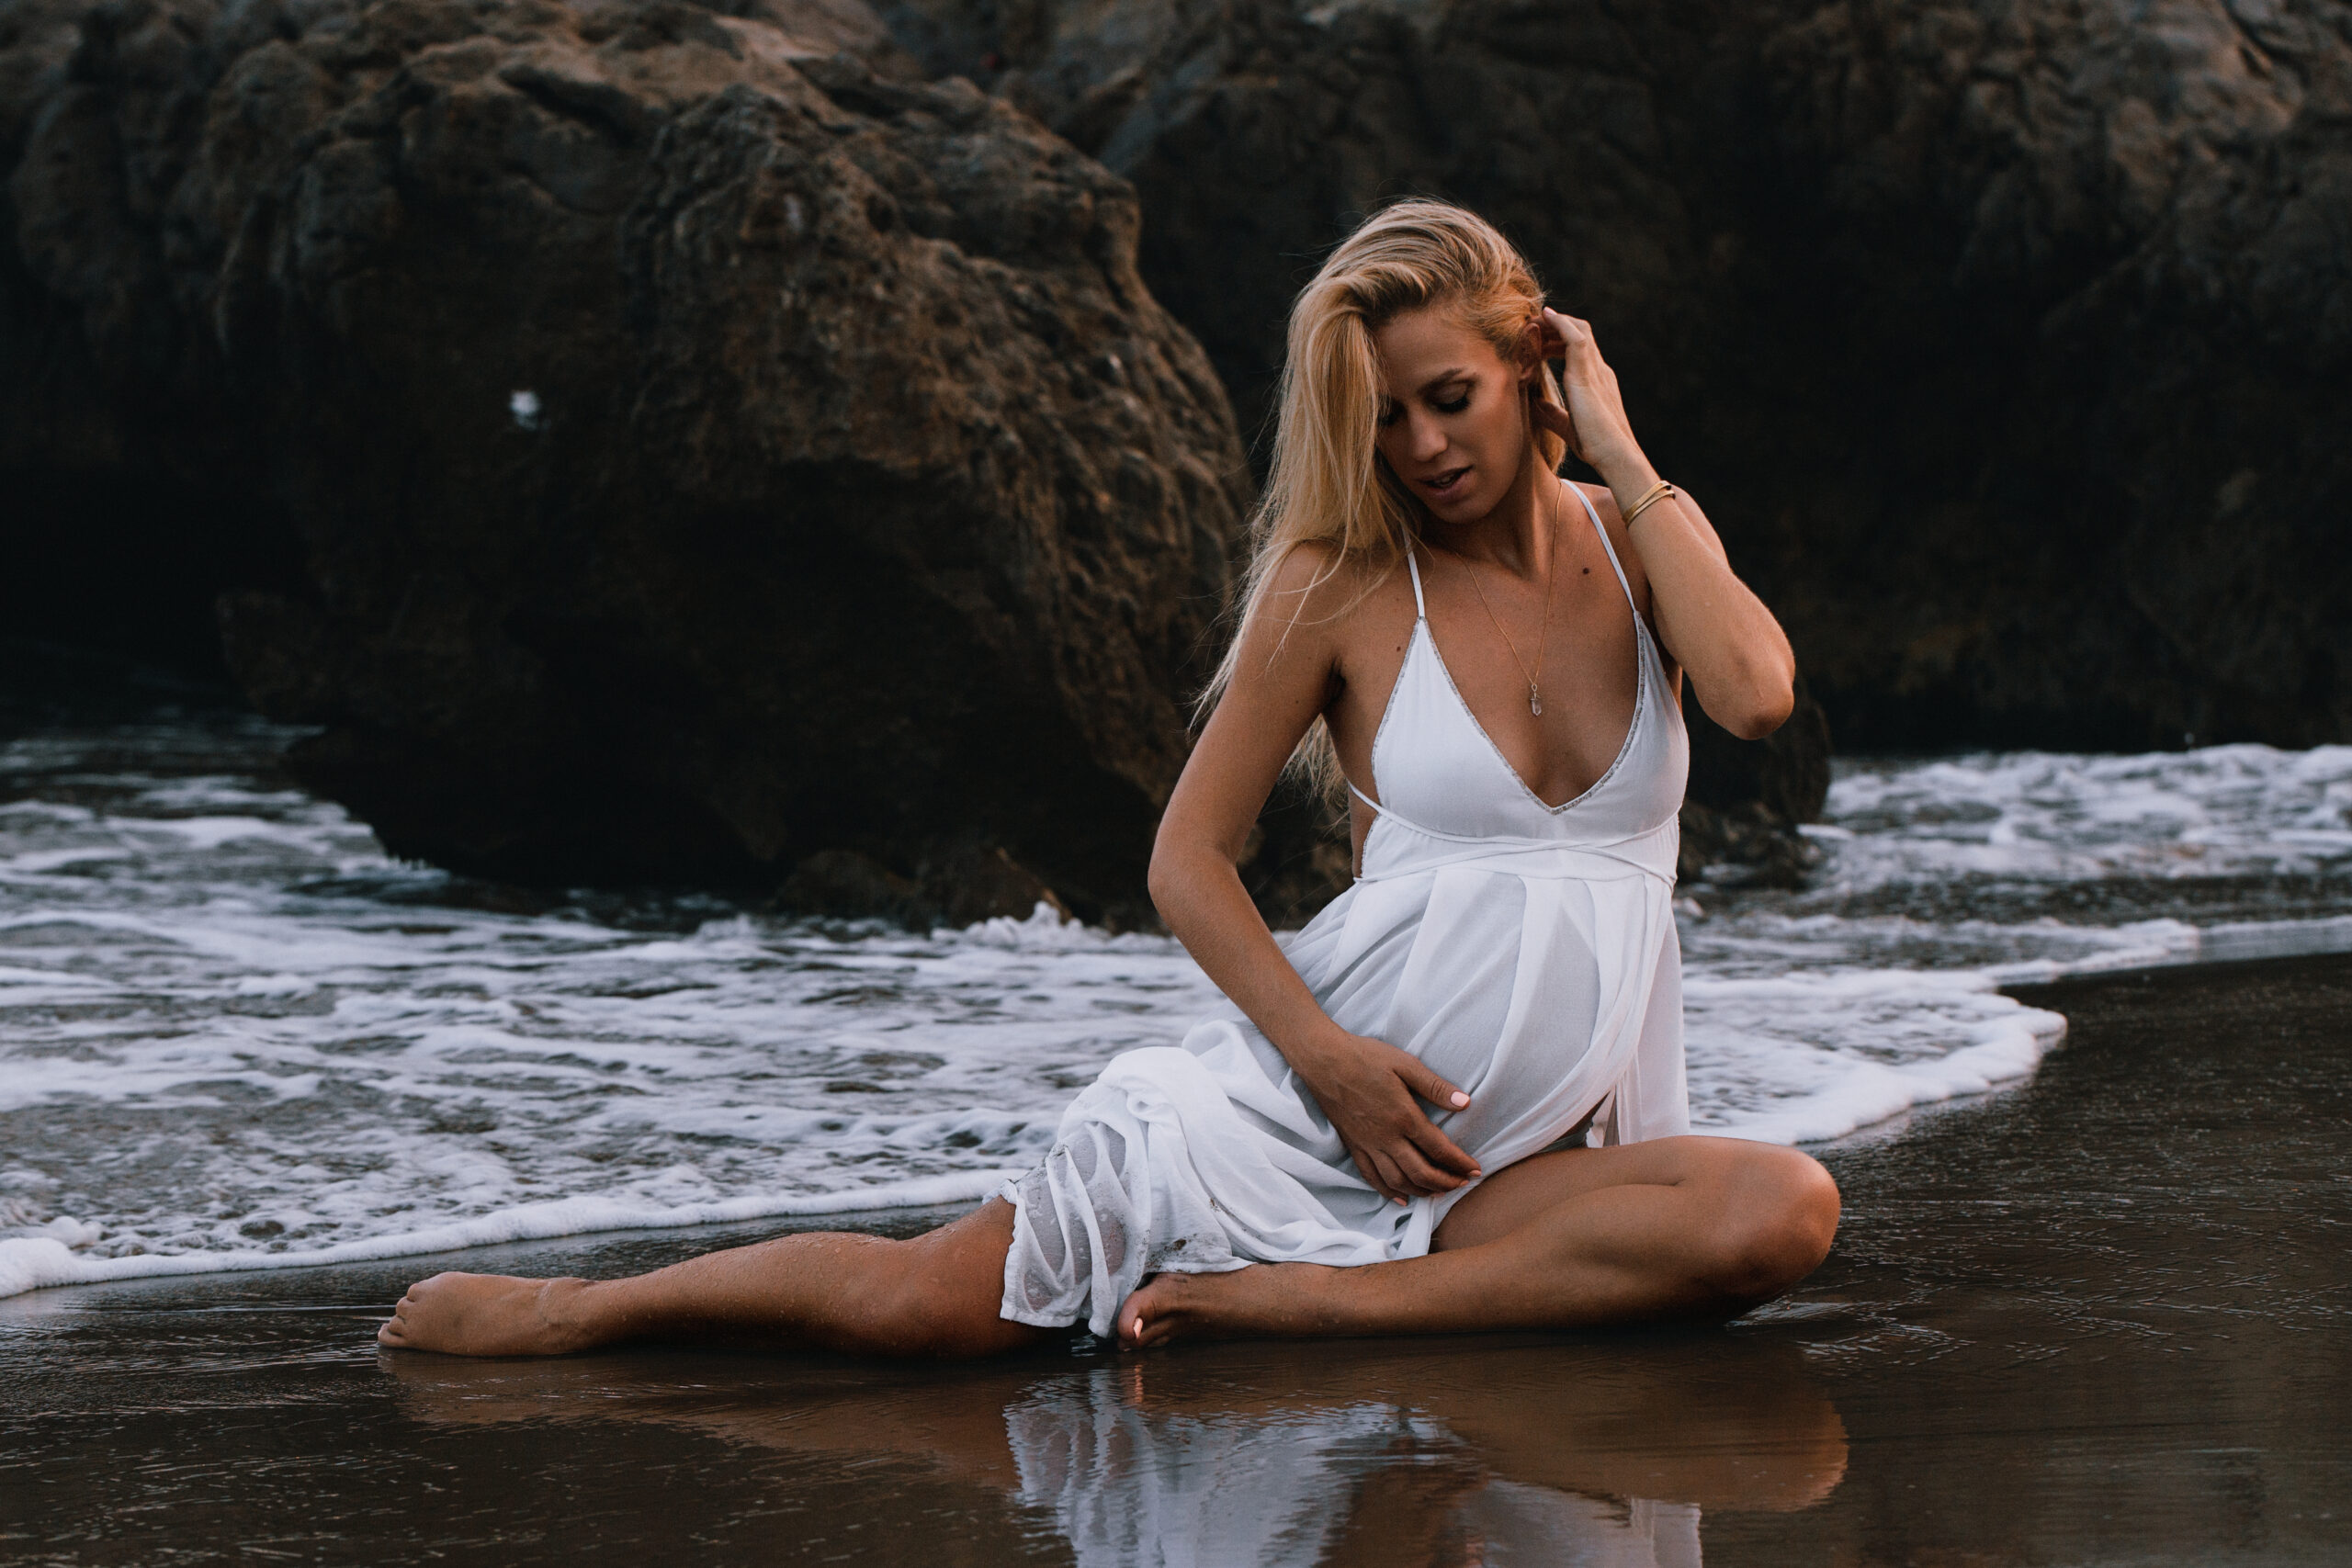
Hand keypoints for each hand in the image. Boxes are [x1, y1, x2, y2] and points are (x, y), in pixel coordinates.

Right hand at [1289, 1030, 1481, 1203]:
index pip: (1439, 1149)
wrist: (1323, 1060)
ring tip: (1439, 1192)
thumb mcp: (1405, 1064)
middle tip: (1463, 1184)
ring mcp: (1367, 1144)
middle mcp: (1386, 1137)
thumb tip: (1466, 1102)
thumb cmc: (1365, 1057)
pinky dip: (1388, 1192)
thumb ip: (1435, 1086)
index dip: (1460, 1163)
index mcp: (1404, 1116)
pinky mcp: (1353, 1146)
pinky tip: (1402, 1198)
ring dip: (1422, 1191)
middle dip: (1446, 1183)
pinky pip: (1371, 1177)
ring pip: (1398, 1181)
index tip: (1476, 1170)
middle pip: (1421, 1173)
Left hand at [1528, 307, 1644, 477]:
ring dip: (1555, 322)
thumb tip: (1535, 405)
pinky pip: (1575, 337)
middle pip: (1579, 334)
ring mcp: (1595, 369)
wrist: (1615, 454)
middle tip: (1532, 326)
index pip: (1579, 350)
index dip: (1558, 341)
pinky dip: (1560, 323)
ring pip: (1578, 331)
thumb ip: (1553, 415)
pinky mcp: (1587, 373)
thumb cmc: (1596, 446)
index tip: (1538, 341)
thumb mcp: (1567, 427)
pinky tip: (1545, 316)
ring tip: (1534, 318)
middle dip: (1555, 327)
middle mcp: (1599, 370)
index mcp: (1597, 382)